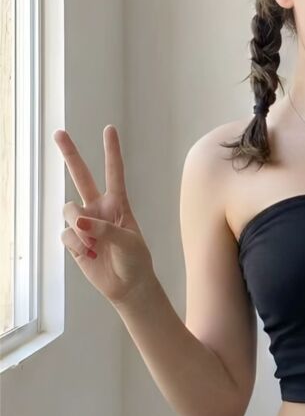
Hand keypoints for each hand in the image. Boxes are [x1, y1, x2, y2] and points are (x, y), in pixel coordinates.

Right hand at [54, 125, 155, 306]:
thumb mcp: (128, 243)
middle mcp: (98, 208)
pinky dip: (77, 245)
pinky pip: (66, 234)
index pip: (114, 172)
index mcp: (118, 204)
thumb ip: (105, 229)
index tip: (109, 129)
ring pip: (69, 210)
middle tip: (59, 132)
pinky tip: (89, 254)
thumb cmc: (135, 261)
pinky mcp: (74, 239)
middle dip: (70, 154)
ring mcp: (84, 223)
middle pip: (81, 176)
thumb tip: (79, 222)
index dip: (111, 151)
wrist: (127, 287)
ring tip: (94, 245)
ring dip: (79, 227)